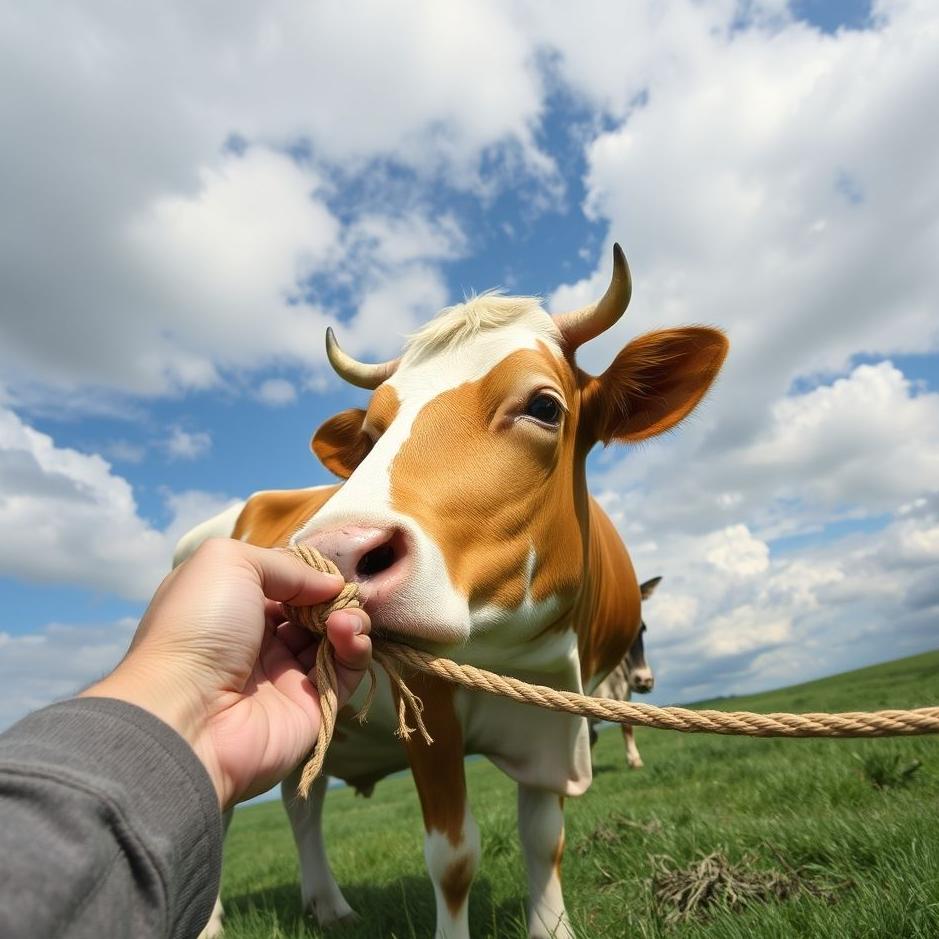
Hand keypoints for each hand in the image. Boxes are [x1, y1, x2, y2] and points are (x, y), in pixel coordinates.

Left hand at [82, 538, 370, 808]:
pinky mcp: (314, 706)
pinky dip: (355, 647)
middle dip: (333, 597)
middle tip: (344, 593)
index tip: (328, 569)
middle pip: (314, 610)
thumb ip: (287, 565)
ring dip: (349, 618)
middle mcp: (259, 640)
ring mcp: (287, 675)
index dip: (309, 574)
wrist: (185, 714)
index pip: (284, 584)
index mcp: (233, 606)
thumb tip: (331, 585)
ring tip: (343, 617)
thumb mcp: (230, 562)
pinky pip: (347, 671)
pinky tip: (347, 632)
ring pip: (336, 638)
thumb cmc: (199, 625)